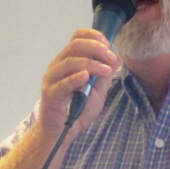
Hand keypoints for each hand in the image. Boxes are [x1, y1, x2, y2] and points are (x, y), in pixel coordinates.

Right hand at [36, 29, 121, 143]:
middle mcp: (58, 65)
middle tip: (110, 58)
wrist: (62, 132)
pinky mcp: (51, 94)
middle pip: (75, 45)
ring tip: (106, 70)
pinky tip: (86, 76)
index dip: (94, 37)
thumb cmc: (78, 109)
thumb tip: (118, 58)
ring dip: (91, 63)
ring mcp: (52, 79)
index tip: (109, 46)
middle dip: (96, 48)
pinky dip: (75, 77)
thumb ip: (106, 76)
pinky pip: (62, 83)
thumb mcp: (98, 91)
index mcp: (69, 60)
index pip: (78, 37)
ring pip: (70, 62)